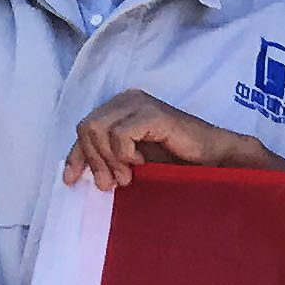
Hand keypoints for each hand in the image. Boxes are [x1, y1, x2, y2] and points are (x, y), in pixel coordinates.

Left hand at [63, 90, 271, 188]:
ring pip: (98, 129)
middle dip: (94, 160)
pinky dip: (125, 154)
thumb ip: (108, 159)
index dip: (76, 155)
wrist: (213, 159)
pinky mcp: (153, 113)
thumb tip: (76, 173)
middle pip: (86, 127)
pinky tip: (141, 164)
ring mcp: (139, 103)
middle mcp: (127, 99)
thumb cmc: (176, 161)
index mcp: (120, 108)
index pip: (85, 128)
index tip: (71, 180)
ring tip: (128, 177)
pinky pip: (120, 134)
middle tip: (111, 184)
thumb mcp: (132, 161)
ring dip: (109, 160)